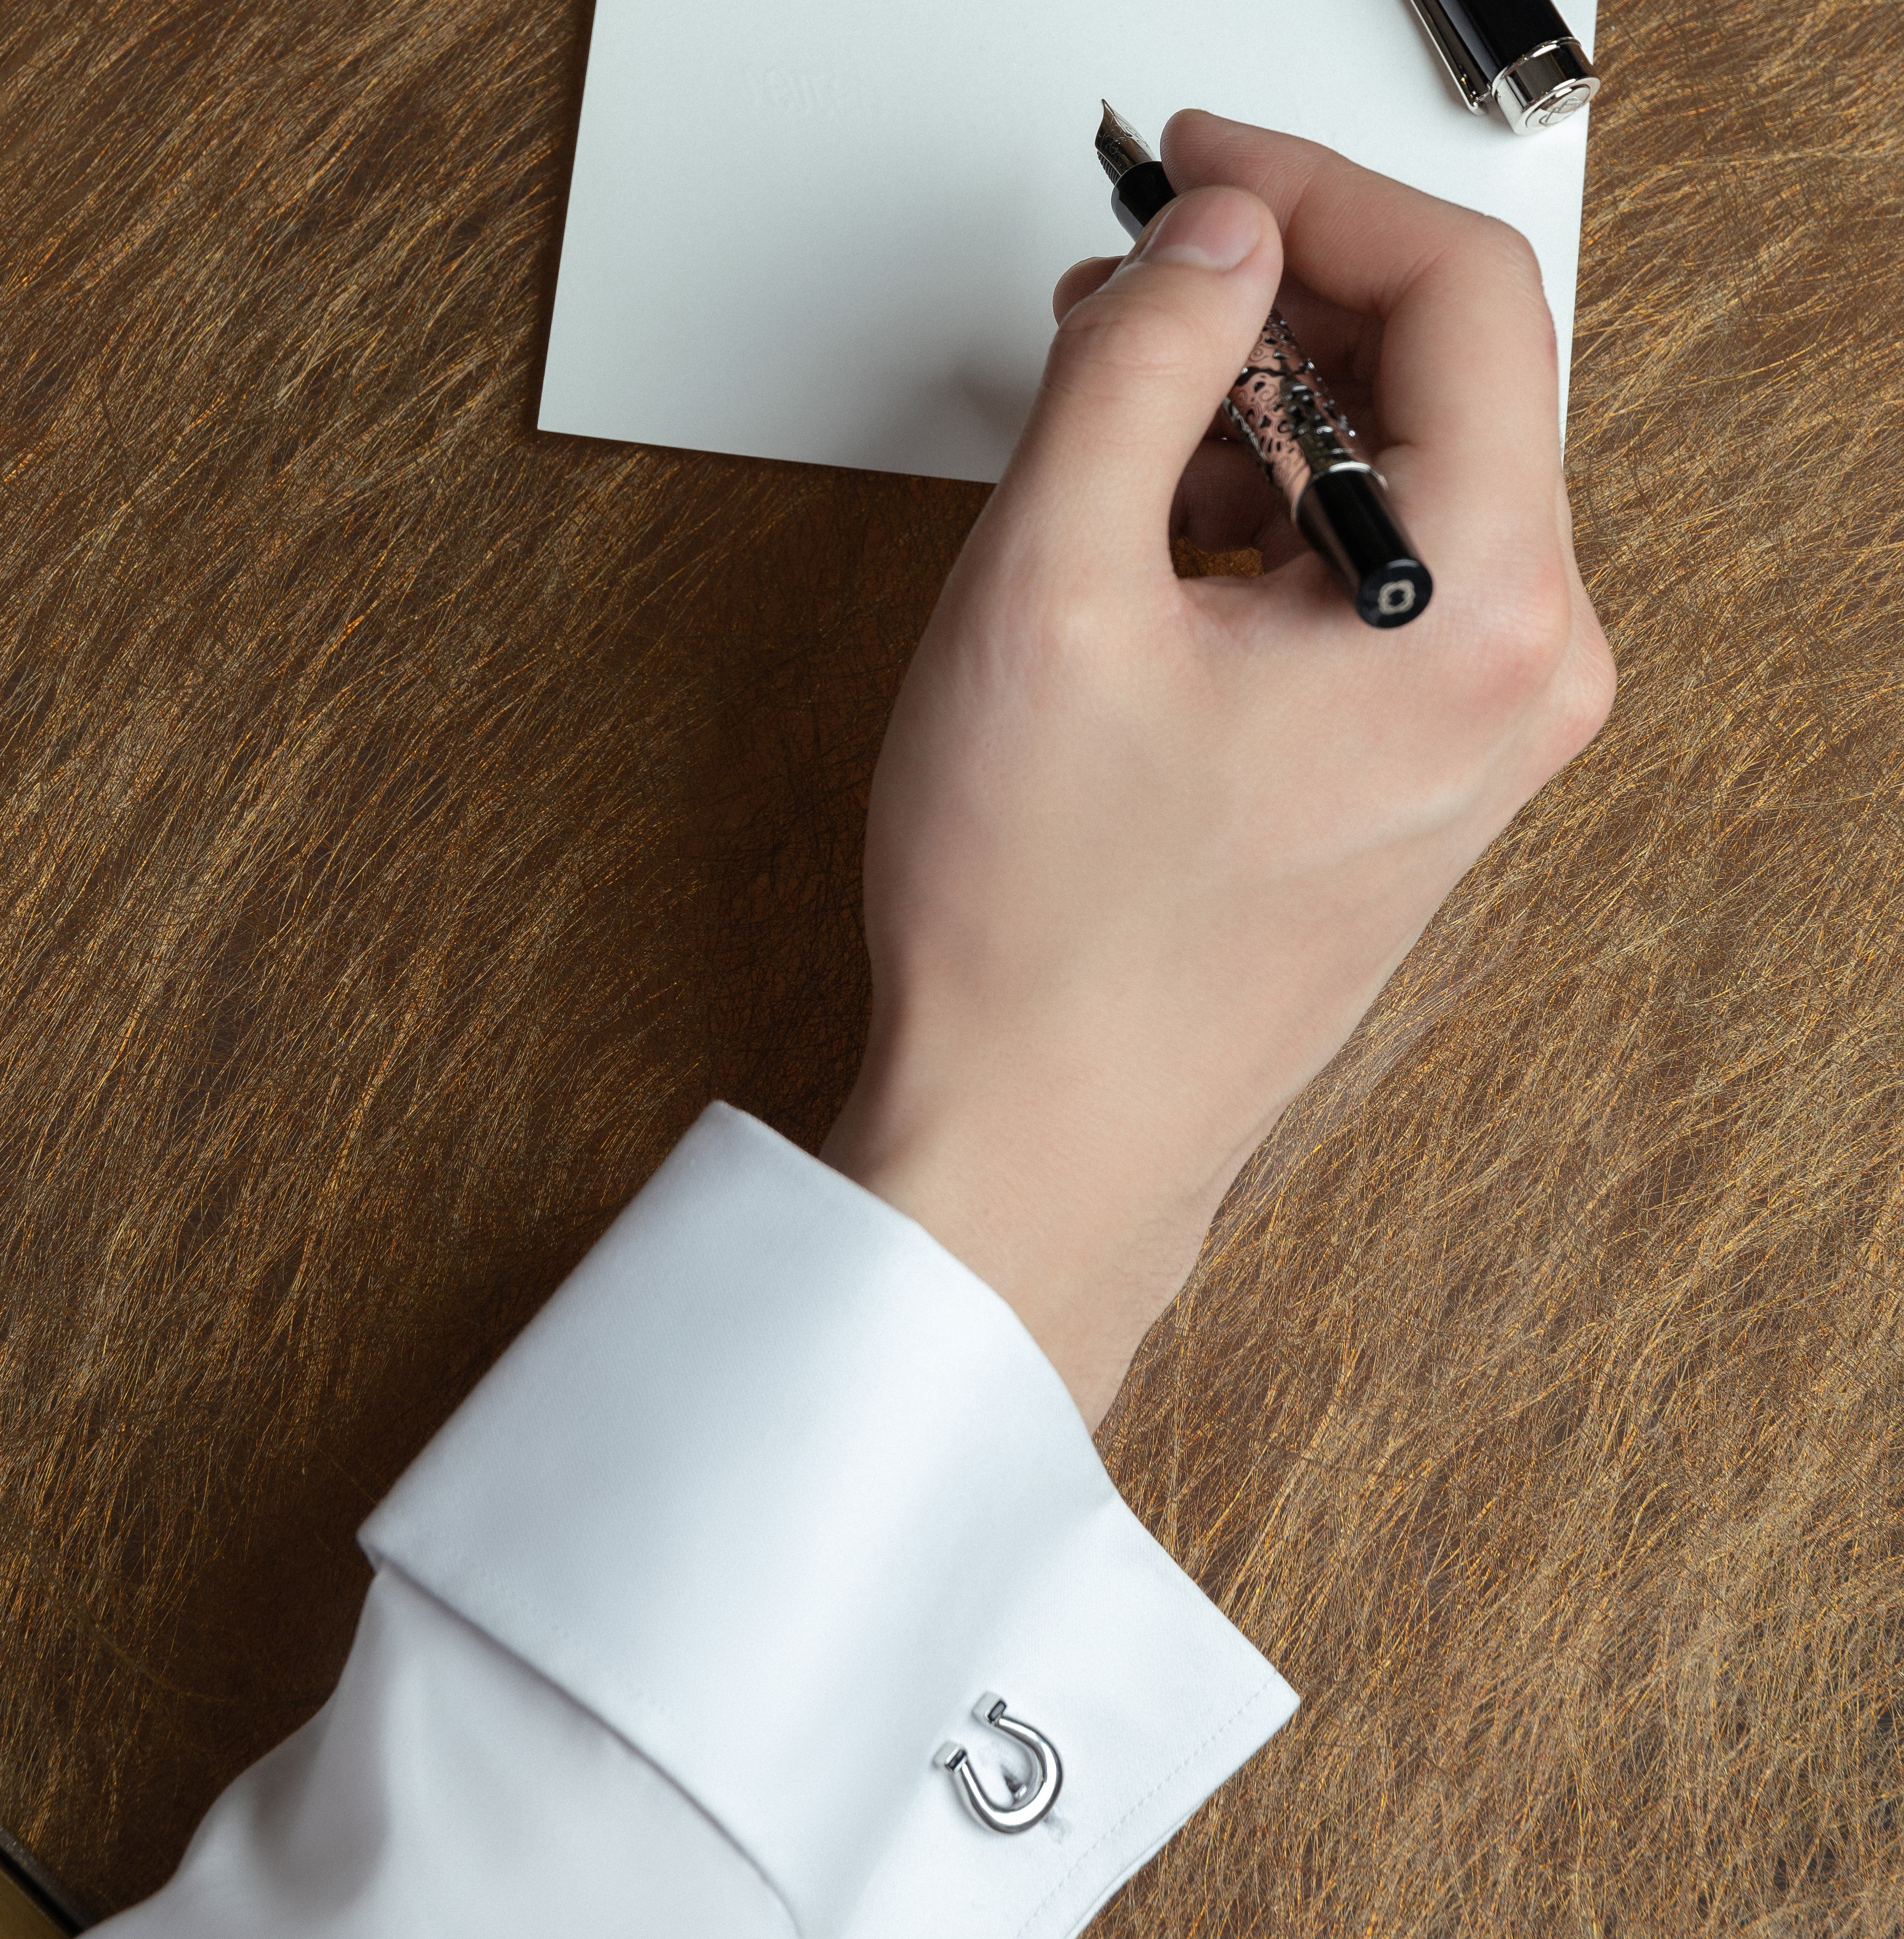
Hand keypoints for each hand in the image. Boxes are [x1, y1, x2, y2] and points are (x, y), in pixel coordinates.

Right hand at [819, 109, 1615, 1431]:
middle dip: (1275, 313)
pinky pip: (1368, 586)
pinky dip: (1264, 529)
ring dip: (1255, 425)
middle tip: (1127, 294)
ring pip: (1394, 487)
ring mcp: (1471, 738)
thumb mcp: (1049, 590)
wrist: (1045, 1141)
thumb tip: (1214, 245)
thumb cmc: (1045, 930)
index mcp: (1479, 618)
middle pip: (1441, 388)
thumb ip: (1138, 368)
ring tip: (1107, 438)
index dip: (1316, 196)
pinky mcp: (1409, 777)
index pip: (1463, 298)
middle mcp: (1514, 679)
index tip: (1198, 175)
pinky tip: (1150, 549)